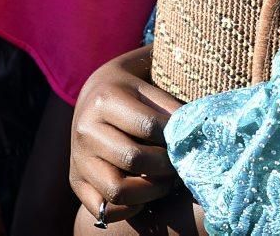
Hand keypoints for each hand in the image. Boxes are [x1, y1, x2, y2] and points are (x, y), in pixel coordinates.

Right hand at [70, 45, 181, 225]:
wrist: (90, 94)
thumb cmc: (131, 82)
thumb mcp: (147, 71)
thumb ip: (170, 85)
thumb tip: (203, 110)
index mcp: (105, 97)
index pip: (149, 125)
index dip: (176, 135)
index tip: (192, 136)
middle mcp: (86, 128)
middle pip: (134, 159)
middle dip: (167, 164)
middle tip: (183, 161)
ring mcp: (78, 158)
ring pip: (118, 189)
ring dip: (152, 190)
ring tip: (169, 180)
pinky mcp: (76, 182)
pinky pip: (104, 209)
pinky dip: (129, 208)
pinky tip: (146, 193)